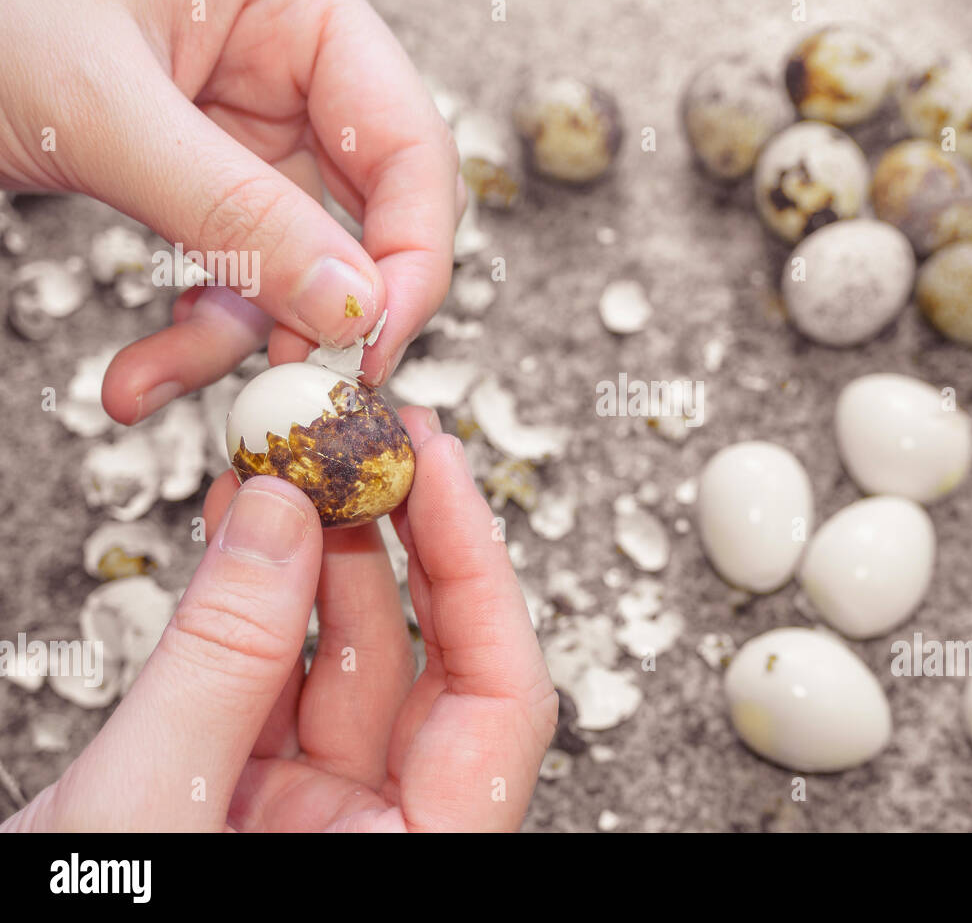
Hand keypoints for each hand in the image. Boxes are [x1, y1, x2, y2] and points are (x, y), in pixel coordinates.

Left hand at [0, 0, 461, 418]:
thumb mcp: (103, 106)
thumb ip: (236, 210)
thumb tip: (354, 308)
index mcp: (298, 9)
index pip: (408, 144)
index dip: (412, 253)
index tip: (376, 342)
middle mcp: (289, 72)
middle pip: (368, 215)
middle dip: (327, 311)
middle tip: (302, 393)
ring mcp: (244, 133)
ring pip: (294, 266)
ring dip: (235, 342)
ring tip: (155, 388)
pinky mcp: (198, 185)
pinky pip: (230, 275)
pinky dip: (191, 334)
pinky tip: (138, 377)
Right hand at [3, 408, 557, 830]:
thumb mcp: (143, 809)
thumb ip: (221, 658)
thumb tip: (284, 508)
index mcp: (407, 862)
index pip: (500, 701)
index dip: (479, 568)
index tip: (436, 461)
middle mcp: (381, 839)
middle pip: (433, 666)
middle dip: (400, 541)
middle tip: (365, 436)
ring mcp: (318, 821)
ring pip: (351, 662)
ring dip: (322, 555)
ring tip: (288, 460)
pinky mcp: (251, 801)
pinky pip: (277, 681)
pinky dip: (260, 600)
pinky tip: (242, 524)